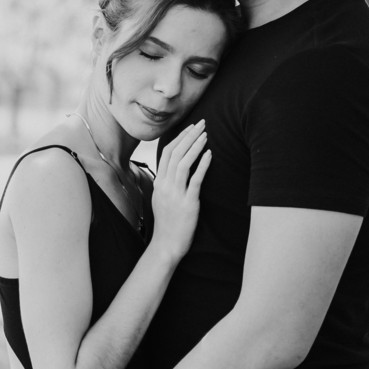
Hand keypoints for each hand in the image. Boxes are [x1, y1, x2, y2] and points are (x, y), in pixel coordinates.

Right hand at [151, 119, 210, 259]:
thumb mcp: (162, 199)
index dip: (179, 137)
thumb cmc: (168, 223)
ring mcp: (175, 194)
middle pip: (175, 153)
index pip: (167, 152)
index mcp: (159, 182)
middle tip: (202, 124)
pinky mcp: (188, 203)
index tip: (191, 128)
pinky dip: (202, 165)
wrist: (166, 244)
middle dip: (189, 136)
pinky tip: (209, 154)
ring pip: (183, 163)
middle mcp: (165, 186)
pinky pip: (195, 180)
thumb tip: (175, 168)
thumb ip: (167, 183)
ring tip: (206, 135)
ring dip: (195, 146)